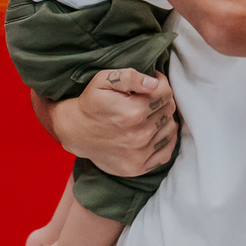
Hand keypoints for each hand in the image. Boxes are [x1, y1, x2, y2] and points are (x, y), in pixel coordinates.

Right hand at [33, 70, 178, 174]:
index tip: (152, 83)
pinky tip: (155, 131)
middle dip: (163, 100)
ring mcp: (139, 154)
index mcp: (132, 112)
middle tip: (149, 98)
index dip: (161, 83)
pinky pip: (166, 152)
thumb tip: (154, 83)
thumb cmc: (90, 103)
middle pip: (169, 110)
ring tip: (150, 114)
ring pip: (170, 129)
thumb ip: (129, 77)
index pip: (166, 93)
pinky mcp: (138, 167)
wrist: (75, 132)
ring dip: (164, 119)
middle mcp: (139, 135)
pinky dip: (165, 139)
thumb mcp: (103, 81)